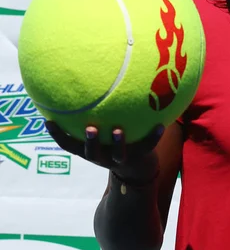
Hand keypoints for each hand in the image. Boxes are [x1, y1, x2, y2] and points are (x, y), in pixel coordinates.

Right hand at [44, 121, 163, 182]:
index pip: (69, 145)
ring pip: (118, 154)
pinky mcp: (140, 156)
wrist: (138, 168)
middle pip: (92, 153)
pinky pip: (148, 146)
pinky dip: (154, 136)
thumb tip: (90, 81)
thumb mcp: (102, 132)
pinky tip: (160, 126)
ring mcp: (121, 159)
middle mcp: (102, 157)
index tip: (49, 120)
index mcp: (90, 151)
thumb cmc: (114, 142)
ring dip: (118, 143)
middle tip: (91, 128)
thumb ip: (94, 113)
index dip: (58, 135)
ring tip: (119, 130)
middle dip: (90, 142)